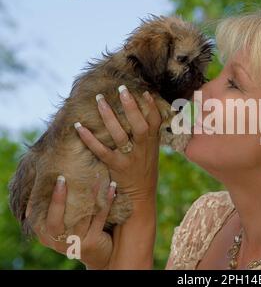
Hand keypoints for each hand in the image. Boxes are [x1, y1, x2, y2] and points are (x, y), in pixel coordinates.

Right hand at [26, 175, 115, 269]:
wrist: (99, 256)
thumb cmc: (79, 233)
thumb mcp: (64, 224)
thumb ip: (57, 208)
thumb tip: (55, 176)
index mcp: (45, 234)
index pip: (37, 216)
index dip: (43, 197)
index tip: (55, 177)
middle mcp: (57, 241)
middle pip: (54, 220)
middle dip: (57, 198)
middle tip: (62, 178)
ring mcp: (74, 243)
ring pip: (81, 215)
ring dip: (90, 193)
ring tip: (95, 175)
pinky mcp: (92, 242)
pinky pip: (100, 217)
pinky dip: (106, 200)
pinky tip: (112, 187)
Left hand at [74, 86, 161, 200]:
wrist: (141, 197)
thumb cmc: (144, 171)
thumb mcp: (151, 152)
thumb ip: (148, 135)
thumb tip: (141, 113)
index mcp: (153, 144)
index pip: (155, 122)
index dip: (151, 106)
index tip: (143, 92)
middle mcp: (143, 149)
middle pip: (140, 125)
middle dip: (131, 107)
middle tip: (121, 89)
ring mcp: (130, 158)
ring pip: (120, 135)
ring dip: (109, 116)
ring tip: (100, 100)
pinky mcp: (116, 167)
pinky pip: (101, 151)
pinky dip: (89, 138)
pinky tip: (79, 127)